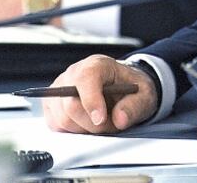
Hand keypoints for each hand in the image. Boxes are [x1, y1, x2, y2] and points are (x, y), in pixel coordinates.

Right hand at [42, 55, 158, 133]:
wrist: (123, 88)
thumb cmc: (131, 89)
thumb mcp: (144, 96)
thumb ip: (134, 107)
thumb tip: (120, 119)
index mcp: (97, 65)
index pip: (85, 79)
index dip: (91, 101)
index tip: (100, 120)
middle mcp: (74, 74)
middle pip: (71, 105)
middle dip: (93, 124)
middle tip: (110, 123)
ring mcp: (60, 89)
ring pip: (62, 119)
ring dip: (84, 129)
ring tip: (100, 121)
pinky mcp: (52, 104)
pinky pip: (55, 125)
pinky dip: (72, 131)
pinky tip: (86, 124)